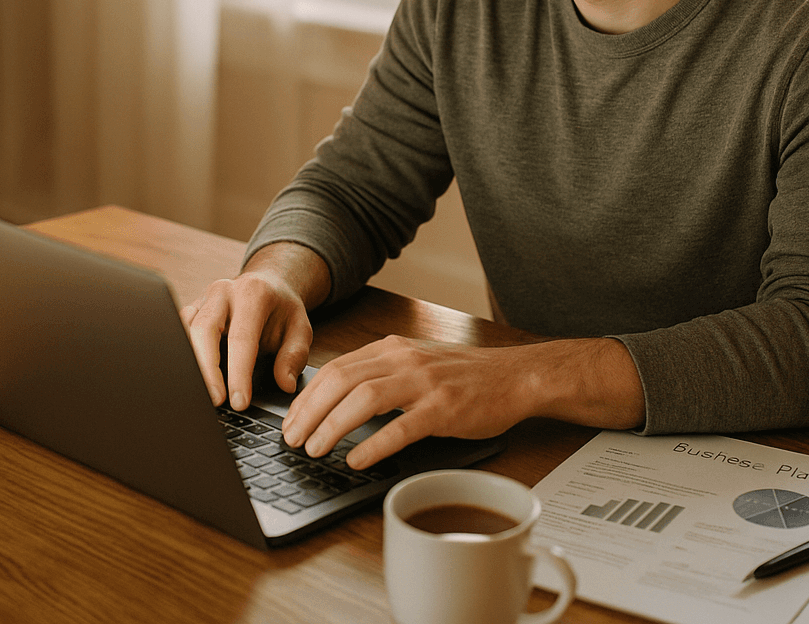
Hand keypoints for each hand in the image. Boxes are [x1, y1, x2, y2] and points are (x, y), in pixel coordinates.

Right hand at [179, 242, 330, 411]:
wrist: (267, 285)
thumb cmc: (281, 309)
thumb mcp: (300, 329)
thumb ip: (294, 356)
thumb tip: (286, 384)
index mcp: (252, 294)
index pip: (241, 338)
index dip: (239, 374)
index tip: (240, 401)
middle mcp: (223, 292)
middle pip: (204, 330)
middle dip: (207, 370)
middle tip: (215, 401)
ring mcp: (202, 299)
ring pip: (185, 330)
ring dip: (190, 364)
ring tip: (200, 394)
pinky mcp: (191, 309)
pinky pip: (178, 331)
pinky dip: (182, 356)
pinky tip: (189, 378)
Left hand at [281, 336, 646, 469]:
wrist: (517, 376)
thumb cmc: (466, 377)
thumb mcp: (417, 364)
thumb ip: (382, 374)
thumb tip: (336, 400)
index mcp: (393, 348)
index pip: (336, 368)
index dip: (307, 396)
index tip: (290, 421)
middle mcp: (404, 360)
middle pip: (341, 381)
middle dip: (309, 412)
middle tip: (292, 440)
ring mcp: (425, 382)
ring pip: (363, 399)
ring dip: (332, 426)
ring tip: (315, 449)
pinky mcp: (445, 408)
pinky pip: (401, 426)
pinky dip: (374, 444)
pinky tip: (356, 460)